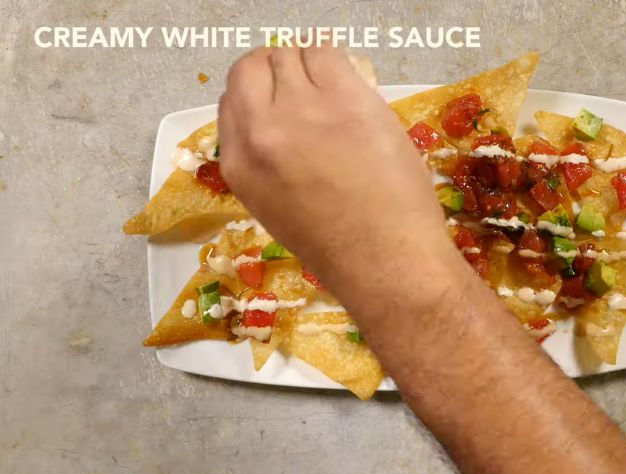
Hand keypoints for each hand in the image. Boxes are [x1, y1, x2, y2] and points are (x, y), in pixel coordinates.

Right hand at [218, 46, 457, 298]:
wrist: (384, 258)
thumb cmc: (338, 245)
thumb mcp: (275, 207)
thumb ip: (264, 160)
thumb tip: (276, 121)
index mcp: (239, 164)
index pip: (230, 100)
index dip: (257, 95)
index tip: (279, 100)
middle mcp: (261, 131)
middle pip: (254, 68)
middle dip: (278, 73)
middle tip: (307, 89)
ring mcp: (303, 111)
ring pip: (290, 54)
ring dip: (308, 66)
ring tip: (332, 91)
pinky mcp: (346, 99)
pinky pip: (327, 53)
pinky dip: (335, 62)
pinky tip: (350, 86)